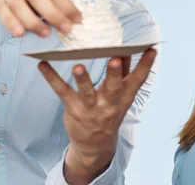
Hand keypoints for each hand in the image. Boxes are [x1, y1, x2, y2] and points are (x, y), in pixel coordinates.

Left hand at [38, 49, 156, 183]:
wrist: (95, 145)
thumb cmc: (109, 112)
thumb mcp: (121, 96)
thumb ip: (124, 73)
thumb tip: (126, 49)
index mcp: (124, 97)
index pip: (138, 80)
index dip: (145, 65)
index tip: (151, 49)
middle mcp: (110, 103)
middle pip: (113, 87)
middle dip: (114, 73)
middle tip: (115, 59)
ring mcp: (91, 107)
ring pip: (87, 92)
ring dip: (83, 79)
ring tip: (78, 66)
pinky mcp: (73, 108)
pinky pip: (62, 91)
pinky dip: (52, 77)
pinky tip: (43, 65)